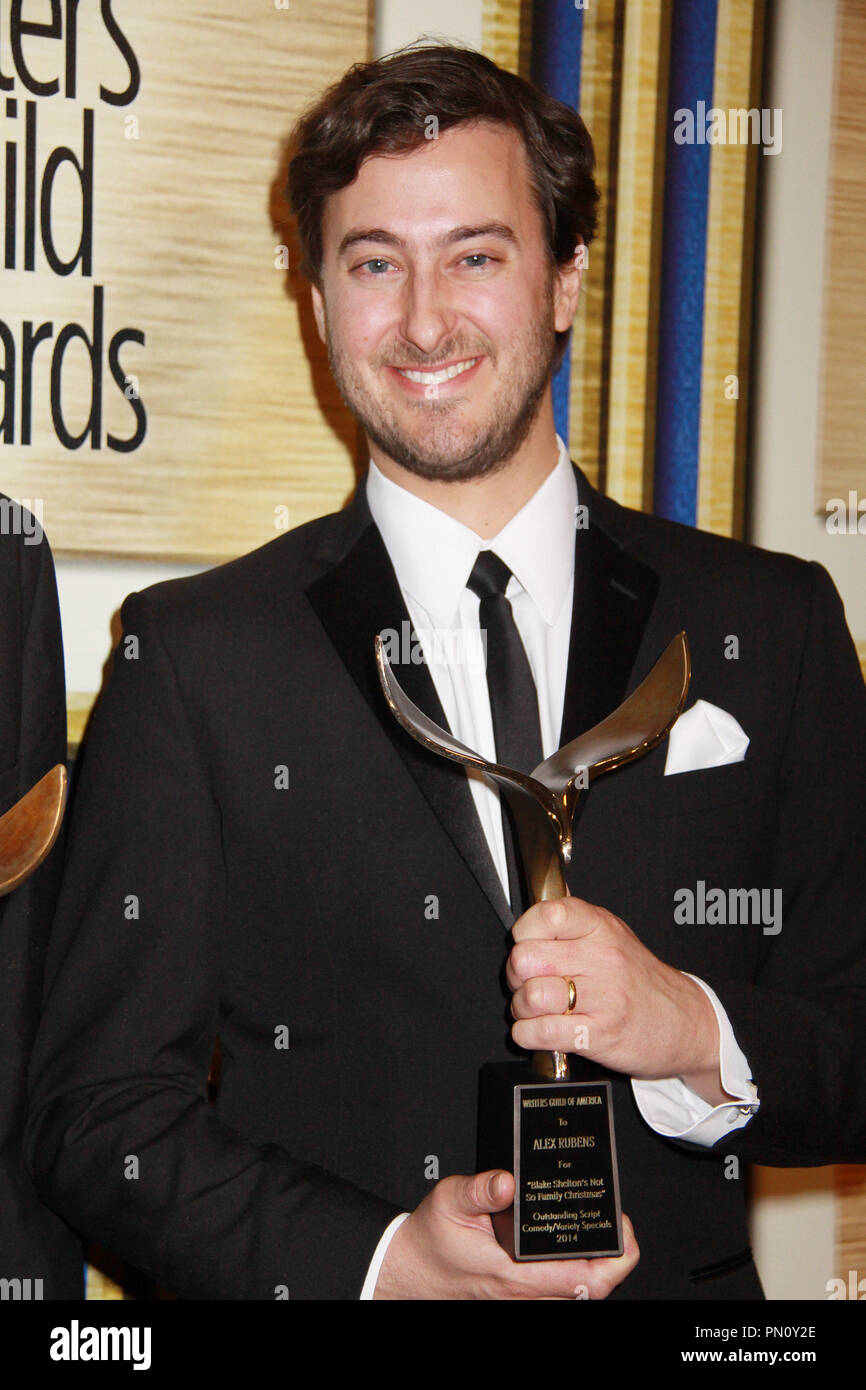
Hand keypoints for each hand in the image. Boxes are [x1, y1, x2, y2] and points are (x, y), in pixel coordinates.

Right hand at [373, 1169, 638, 1298]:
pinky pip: (563, 1287)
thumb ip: (481, 1189)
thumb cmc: (431, 1240)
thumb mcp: (451, 1201)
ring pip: (580, 1289)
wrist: (412, 1270)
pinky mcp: (522, 1294)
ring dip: (596, 1260)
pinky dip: (578, 1265)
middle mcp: (526, 1294)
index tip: (620, 1225)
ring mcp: (526, 1297)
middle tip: (615, 1218)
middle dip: (612, 1253)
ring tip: (599, 1223)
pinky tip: (574, 1238)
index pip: (586, 1281)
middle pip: (593, 1286)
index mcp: (516, 1275)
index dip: (614, 1257)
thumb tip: (509, 1180)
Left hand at [508, 896, 722, 1093]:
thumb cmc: (641, 981)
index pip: (547, 915)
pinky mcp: (599, 1035)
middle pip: (526, 958)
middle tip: (526, 982)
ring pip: (531, 996)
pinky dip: (527, 1035)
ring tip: (534, 1010)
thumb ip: (573, 927)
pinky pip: (542, 1033)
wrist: (686, 1023)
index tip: (527, 944)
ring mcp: (603, 998)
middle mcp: (602, 959)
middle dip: (515, 975)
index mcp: (601, 928)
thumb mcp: (613, 937)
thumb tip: (531, 917)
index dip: (524, 932)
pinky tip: (536, 1031)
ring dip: (521, 1008)